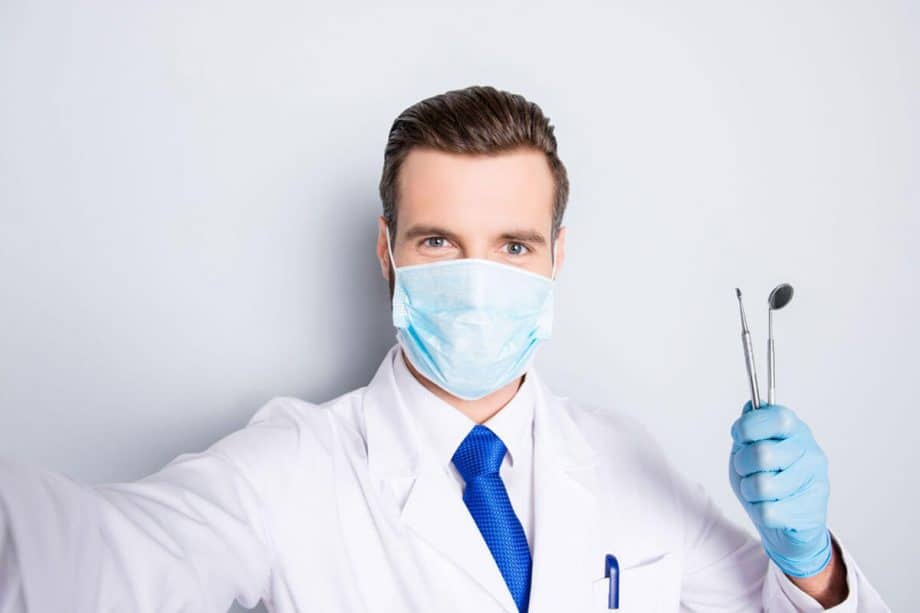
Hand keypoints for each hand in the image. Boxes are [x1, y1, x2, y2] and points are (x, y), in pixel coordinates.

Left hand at [728, 401, 832, 577]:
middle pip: (761, 454)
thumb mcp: (749, 449)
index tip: (739, 435)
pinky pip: (767, 511)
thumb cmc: (765, 480)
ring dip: (750, 491)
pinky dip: (759, 512)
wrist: (787, 524)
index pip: (776, 418)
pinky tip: (773, 508)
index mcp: (795, 431)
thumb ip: (749, 429)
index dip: (749, 426)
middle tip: (748, 470)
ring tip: (760, 491)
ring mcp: (815, 481)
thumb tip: (750, 406)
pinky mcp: (812, 511)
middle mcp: (810, 452)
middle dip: (742, 465)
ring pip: (762, 486)